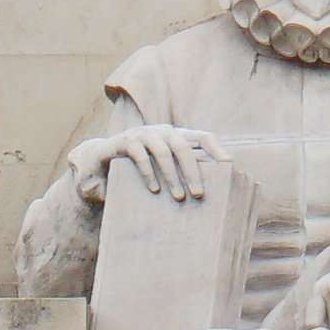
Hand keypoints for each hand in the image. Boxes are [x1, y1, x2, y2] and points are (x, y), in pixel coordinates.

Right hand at [79, 120, 220, 204]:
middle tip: (198, 194)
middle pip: (183, 147)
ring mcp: (143, 134)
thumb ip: (179, 175)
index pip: (202, 137)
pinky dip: (148, 173)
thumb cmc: (138, 171)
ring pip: (163, 151)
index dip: (216, 149)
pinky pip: (139, 155)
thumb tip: (206, 196)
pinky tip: (154, 190)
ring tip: (178, 197)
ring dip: (172, 176)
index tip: (228, 164)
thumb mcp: (161, 171)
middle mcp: (162, 132)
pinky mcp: (124, 141)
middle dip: (192, 171)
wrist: (100, 162)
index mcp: (176, 136)